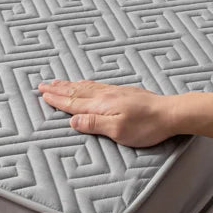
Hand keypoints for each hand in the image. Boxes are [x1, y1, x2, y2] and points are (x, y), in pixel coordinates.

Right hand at [38, 79, 176, 146]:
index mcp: (101, 105)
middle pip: (76, 91)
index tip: (42, 94)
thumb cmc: (146, 126)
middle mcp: (105, 95)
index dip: (57, 99)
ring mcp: (114, 92)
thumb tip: (72, 120)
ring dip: (69, 85)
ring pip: (85, 87)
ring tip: (58, 82)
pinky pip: (96, 85)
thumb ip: (94, 124)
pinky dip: (85, 84)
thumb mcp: (118, 130)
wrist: (170, 113)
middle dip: (58, 89)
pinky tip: (85, 84)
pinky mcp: (123, 92)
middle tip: (43, 85)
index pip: (73, 102)